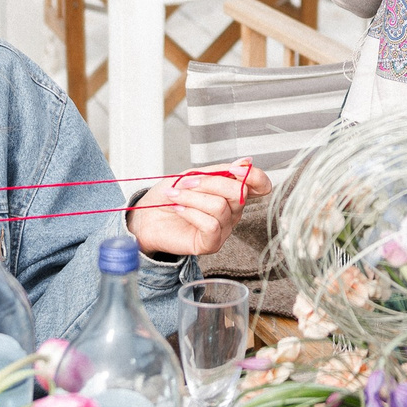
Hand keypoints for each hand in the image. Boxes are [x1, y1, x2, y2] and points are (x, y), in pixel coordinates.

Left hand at [125, 161, 271, 258]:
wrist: (146, 215)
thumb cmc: (169, 195)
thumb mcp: (194, 175)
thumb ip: (221, 170)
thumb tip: (246, 162)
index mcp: (231, 192)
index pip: (260, 185)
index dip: (254, 176)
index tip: (233, 169)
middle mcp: (232, 211)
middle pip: (239, 192)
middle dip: (209, 182)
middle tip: (185, 182)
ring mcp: (224, 229)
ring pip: (220, 207)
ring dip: (192, 198)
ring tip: (175, 196)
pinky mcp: (211, 244)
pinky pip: (211, 225)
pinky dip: (191, 213)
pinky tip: (179, 210)